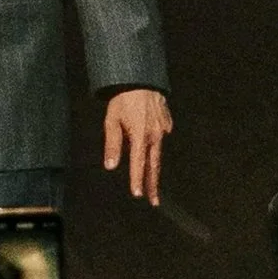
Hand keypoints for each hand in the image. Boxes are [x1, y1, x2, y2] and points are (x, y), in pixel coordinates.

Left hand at [104, 88, 172, 203]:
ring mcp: (163, 129)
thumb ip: (112, 144)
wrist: (140, 78)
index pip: (138, 164)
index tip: (138, 195)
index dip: (137, 181)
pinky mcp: (167, 122)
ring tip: (153, 183)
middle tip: (153, 201)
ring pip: (158, 153)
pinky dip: (156, 143)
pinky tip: (151, 146)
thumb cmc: (123, 98)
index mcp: (141, 136)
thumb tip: (110, 166)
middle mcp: (155, 136)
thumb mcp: (112, 120)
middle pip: (154, 165)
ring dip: (154, 168)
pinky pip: (161, 137)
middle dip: (153, 184)